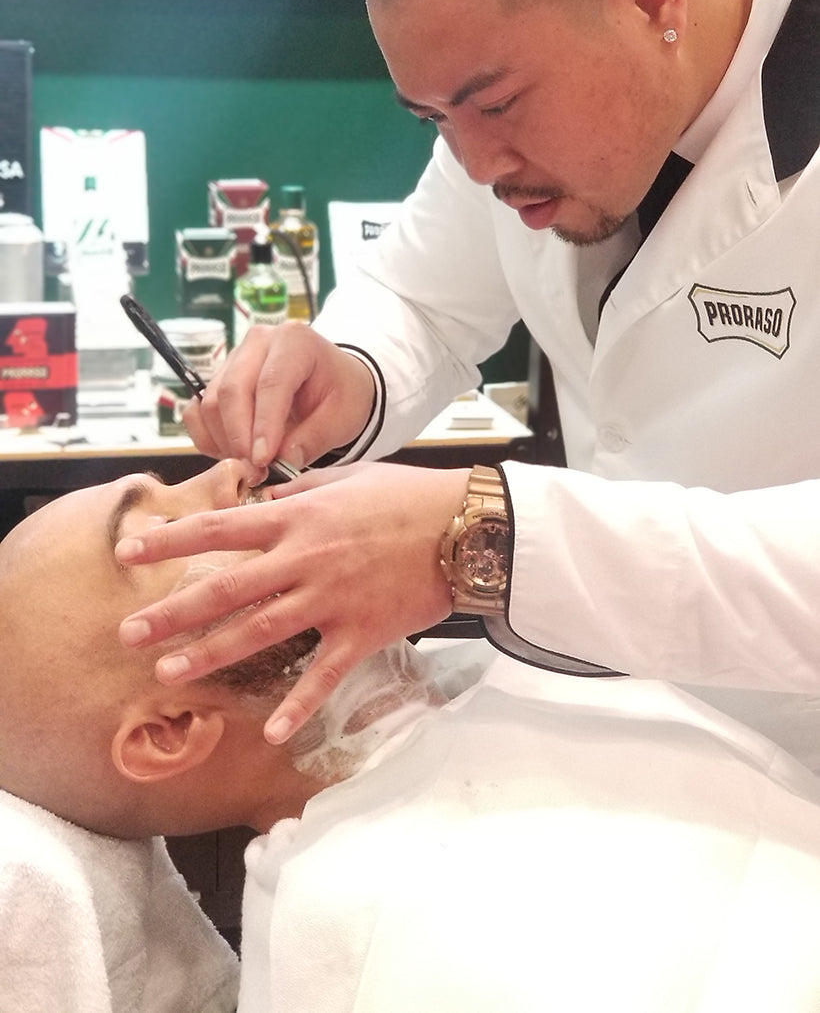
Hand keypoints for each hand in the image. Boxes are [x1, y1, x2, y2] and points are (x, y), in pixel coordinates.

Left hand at [117, 462, 468, 740]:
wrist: (466, 528)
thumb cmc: (408, 496)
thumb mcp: (347, 478)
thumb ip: (300, 491)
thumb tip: (264, 498)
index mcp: (297, 518)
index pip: (220, 527)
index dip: (171, 540)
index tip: (129, 552)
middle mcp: (305, 559)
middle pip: (225, 589)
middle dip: (172, 611)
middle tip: (128, 631)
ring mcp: (331, 599)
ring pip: (260, 632)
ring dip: (211, 654)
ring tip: (169, 672)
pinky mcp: (362, 633)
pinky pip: (324, 675)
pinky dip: (300, 704)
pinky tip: (274, 731)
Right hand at [182, 322, 376, 471]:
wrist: (333, 381)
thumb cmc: (341, 394)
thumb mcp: (342, 417)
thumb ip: (313, 438)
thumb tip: (281, 460)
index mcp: (295, 341)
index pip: (271, 383)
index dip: (263, 425)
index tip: (262, 461)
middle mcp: (259, 342)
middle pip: (232, 390)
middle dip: (239, 438)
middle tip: (254, 472)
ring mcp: (234, 358)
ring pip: (210, 403)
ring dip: (224, 442)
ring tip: (249, 468)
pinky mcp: (218, 378)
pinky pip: (198, 411)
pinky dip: (208, 438)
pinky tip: (232, 456)